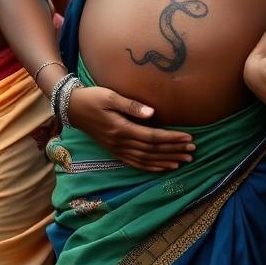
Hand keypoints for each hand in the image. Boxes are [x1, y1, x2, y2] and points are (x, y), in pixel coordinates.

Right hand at [65, 85, 193, 171]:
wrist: (72, 107)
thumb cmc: (92, 97)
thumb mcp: (110, 96)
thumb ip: (131, 105)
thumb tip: (153, 113)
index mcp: (121, 129)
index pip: (152, 138)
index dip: (172, 139)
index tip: (189, 137)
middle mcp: (120, 143)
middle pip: (152, 151)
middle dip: (174, 151)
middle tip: (193, 151)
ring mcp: (117, 150)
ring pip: (146, 160)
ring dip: (166, 161)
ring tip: (184, 161)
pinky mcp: (114, 151)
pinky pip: (136, 164)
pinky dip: (151, 167)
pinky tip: (163, 168)